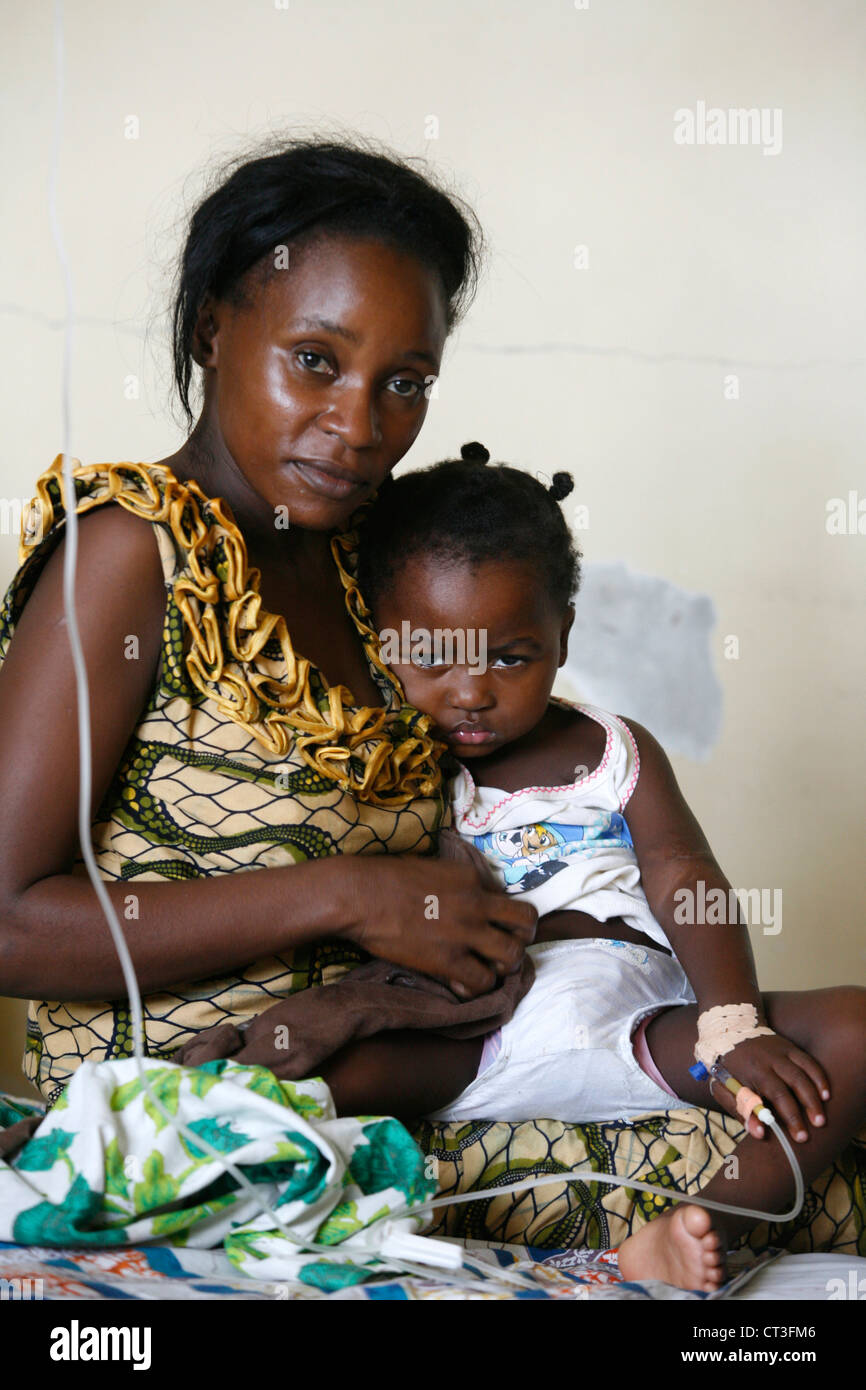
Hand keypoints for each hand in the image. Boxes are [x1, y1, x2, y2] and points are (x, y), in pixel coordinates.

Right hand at [338, 855, 536, 997]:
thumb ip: (458, 884)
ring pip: (512, 956)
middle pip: (526, 923)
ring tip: (488, 969)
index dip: (504, 916)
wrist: (360, 895)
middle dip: (522, 938)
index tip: (493, 926)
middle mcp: (477, 903)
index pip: (509, 898)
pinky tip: (463, 984)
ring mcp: (465, 933)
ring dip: (504, 966)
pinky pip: (482, 982)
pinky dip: (477, 988)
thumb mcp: (433, 868)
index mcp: (472, 878)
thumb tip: (468, 899)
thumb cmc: (385, 878)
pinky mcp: (448, 960)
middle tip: (504, 948)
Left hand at [708, 1034, 830, 1143]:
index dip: (786, 1116)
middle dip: (804, 1110)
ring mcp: (782, 1052)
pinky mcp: (791, 1048)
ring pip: (805, 1073)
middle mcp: (770, 1059)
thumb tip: (760, 1133)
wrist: (730, 1031)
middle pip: (793, 1083)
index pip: (774, 1094)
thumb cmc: (727, 1066)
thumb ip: (740, 1110)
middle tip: (810, 1133)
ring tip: (821, 1120)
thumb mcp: (723, 1087)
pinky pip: (810, 1062)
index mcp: (753, 1069)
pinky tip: (826, 1095)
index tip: (795, 1137)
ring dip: (815, 1097)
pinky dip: (820, 1078)